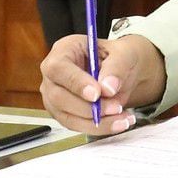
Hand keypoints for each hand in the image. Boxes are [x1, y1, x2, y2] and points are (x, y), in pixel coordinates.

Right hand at [37, 33, 165, 134]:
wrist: (120, 71)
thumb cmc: (117, 57)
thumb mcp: (123, 53)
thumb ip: (117, 67)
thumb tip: (108, 88)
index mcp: (64, 50)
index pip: (58, 68)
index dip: (76, 83)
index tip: (96, 94)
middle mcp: (53, 75)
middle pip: (58, 97)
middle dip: (88, 107)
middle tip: (115, 107)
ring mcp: (54, 96)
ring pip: (67, 116)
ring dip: (97, 122)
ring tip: (122, 118)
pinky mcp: (63, 113)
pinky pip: (77, 126)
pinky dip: (100, 127)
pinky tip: (119, 122)